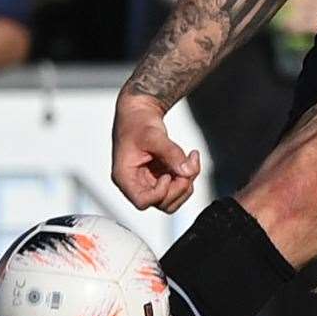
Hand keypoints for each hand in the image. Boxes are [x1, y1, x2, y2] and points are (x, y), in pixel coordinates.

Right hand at [112, 93, 200, 213]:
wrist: (138, 112)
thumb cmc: (137, 122)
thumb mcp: (153, 135)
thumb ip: (171, 153)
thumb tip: (187, 170)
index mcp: (125, 176)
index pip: (142, 201)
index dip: (160, 193)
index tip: (166, 175)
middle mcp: (135, 182)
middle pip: (162, 203)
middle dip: (179, 187)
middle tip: (188, 166)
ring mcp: (149, 181)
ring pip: (173, 197)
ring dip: (187, 182)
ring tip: (192, 159)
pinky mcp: (160, 176)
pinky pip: (178, 185)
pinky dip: (189, 174)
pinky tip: (191, 158)